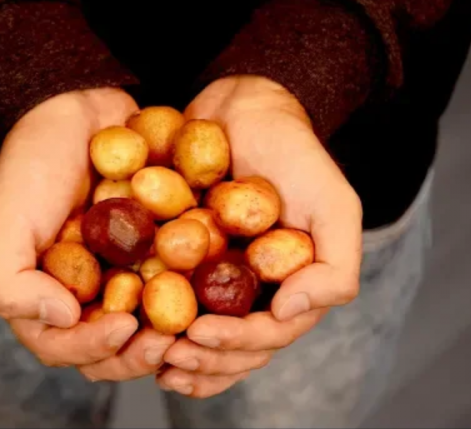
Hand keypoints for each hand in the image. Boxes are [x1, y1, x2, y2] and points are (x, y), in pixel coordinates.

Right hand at [0, 88, 175, 381]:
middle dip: (140, 352)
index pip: (66, 346)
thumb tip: (63, 320)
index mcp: (45, 297)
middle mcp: (87, 293)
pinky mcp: (159, 249)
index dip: (94, 348)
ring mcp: (125, 273)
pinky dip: (195, 291)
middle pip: (115, 348)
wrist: (75, 105)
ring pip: (152, 325)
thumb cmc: (32, 163)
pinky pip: (181, 281)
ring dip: (172, 333)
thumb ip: (13, 285)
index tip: (123, 327)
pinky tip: (212, 287)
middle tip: (167, 341)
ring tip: (195, 326)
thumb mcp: (5, 222)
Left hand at [157, 75, 362, 397]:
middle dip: (203, 360)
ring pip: (202, 339)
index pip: (269, 335)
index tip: (199, 334)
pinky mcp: (184, 262)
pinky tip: (135, 335)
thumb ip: (335, 264)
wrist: (244, 110)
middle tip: (167, 354)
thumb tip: (292, 314)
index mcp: (293, 288)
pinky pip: (170, 304)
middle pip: (233, 349)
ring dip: (180, 359)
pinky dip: (155, 328)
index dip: (236, 344)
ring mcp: (219, 280)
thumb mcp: (333, 203)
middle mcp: (256, 293)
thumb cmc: (294, 152)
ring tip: (150, 357)